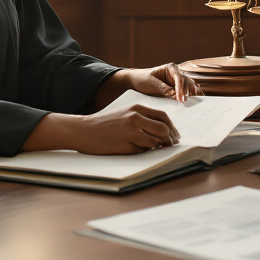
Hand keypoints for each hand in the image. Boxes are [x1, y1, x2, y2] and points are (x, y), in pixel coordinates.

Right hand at [22, 100, 184, 154]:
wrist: (84, 130)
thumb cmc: (105, 123)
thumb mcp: (125, 113)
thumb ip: (142, 117)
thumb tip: (163, 129)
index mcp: (137, 108)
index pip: (163, 117)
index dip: (172, 128)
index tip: (175, 135)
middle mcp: (136, 118)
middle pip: (163, 130)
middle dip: (170, 139)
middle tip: (171, 145)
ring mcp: (131, 132)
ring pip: (155, 141)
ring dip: (157, 146)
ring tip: (152, 147)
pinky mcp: (126, 145)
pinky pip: (143, 150)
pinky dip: (144, 151)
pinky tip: (138, 149)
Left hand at [121, 63, 200, 101]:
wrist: (135, 82)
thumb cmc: (142, 79)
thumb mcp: (150, 83)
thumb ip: (163, 88)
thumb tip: (174, 95)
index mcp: (170, 68)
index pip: (178, 78)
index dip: (180, 88)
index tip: (180, 98)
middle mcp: (176, 73)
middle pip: (186, 82)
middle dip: (186, 92)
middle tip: (184, 102)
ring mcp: (177, 81)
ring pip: (189, 86)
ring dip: (191, 93)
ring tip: (195, 102)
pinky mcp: (177, 88)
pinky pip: (186, 91)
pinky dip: (190, 95)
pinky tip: (195, 100)